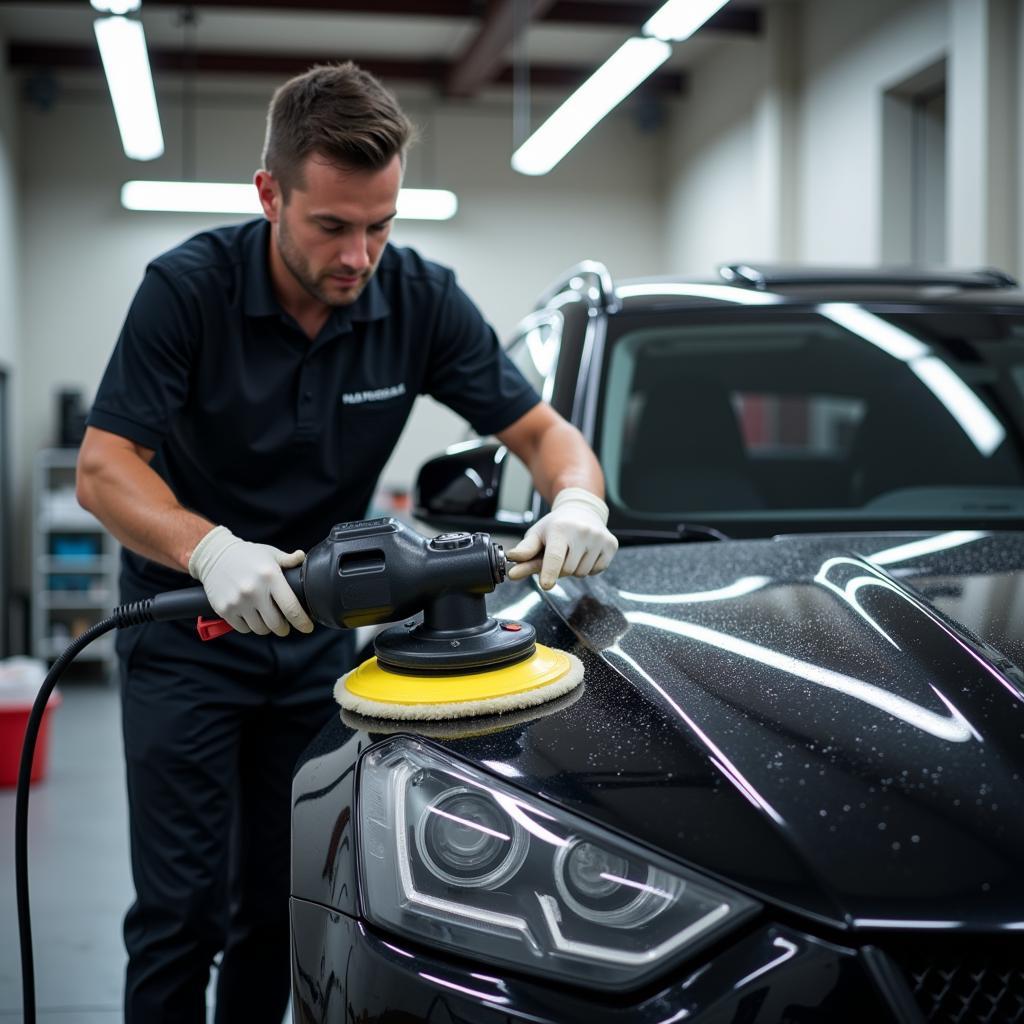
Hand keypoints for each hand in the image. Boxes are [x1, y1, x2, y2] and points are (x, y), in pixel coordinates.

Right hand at [188, 525, 313, 635]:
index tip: (307, 627)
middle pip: (276, 624)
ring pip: (259, 629)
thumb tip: (302, 557)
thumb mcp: (270, 553)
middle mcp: (254, 590)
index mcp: (270, 576)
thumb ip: (288, 559)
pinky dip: (249, 626)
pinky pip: (243, 628)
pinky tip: (250, 616)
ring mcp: (238, 601)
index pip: (291, 607)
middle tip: (284, 625)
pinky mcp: (224, 609)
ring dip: (266, 628)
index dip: (302, 621)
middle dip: (283, 628)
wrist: (214, 555)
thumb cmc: (246, 555)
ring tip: (266, 619)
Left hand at [505, 488, 617, 588]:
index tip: (546, 584)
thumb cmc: (556, 525)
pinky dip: (589, 567)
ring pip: (582, 573)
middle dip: (560, 569)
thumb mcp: (537, 535)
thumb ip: (525, 554)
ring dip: (575, 569)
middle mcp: (582, 531)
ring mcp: (599, 538)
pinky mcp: (611, 544)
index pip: (554, 557)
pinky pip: (597, 570)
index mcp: (560, 529)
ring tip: (573, 551)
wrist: (582, 510)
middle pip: (567, 570)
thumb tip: (512, 573)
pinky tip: (585, 552)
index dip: (549, 572)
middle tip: (560, 554)